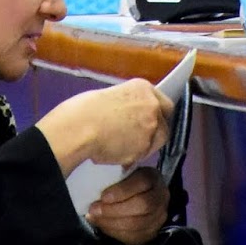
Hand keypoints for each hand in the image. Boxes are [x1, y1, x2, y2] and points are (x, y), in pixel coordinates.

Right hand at [37, 78, 170, 174]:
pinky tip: (116, 154)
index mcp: (143, 88)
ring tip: (122, 146)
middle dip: (155, 131)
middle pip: (165, 122)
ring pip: (156, 141)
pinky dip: (133, 156)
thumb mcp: (111, 96)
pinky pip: (142, 155)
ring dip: (144, 145)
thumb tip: (131, 116)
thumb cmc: (84, 109)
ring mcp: (151, 127)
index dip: (157, 114)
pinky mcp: (145, 147)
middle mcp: (152, 105)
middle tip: (138, 137)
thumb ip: (128, 104)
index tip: (149, 121)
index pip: (163, 102)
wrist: (80, 128)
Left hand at [86, 168, 169, 244]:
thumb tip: (95, 184)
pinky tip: (103, 226)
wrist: (142, 198)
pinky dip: (115, 232)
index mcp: (153, 177)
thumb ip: (115, 177)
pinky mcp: (153, 233)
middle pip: (142, 205)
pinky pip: (134, 237)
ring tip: (95, 218)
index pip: (142, 182)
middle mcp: (161, 197)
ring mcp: (159, 217)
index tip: (103, 196)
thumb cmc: (127, 183)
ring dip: (112, 223)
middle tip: (94, 210)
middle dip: (114, 210)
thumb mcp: (124, 173)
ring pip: (137, 224)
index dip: (122, 191)